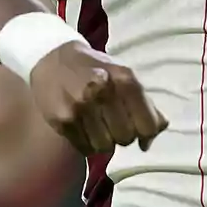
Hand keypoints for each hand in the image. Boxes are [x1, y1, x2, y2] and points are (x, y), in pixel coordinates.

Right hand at [30, 40, 168, 155]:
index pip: (148, 125)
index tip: (141, 130)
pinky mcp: (61, 120)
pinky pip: (85, 148)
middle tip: (116, 123)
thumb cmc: (97, 69)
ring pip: (105, 147)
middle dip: (124, 134)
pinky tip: (85, 127)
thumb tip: (153, 138)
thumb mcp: (125, 76)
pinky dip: (88, 143)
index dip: (147, 132)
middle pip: (126, 138)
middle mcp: (102, 91)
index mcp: (124, 78)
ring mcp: (80, 107)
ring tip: (100, 125)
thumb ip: (145, 104)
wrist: (53, 58)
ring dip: (105, 140)